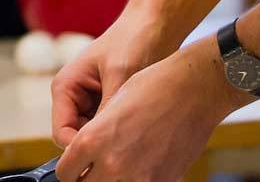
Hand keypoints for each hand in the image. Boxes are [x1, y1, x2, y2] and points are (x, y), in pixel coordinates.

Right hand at [51, 7, 178, 145]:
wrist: (154, 26)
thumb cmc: (133, 41)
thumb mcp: (119, 77)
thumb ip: (107, 111)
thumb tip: (105, 146)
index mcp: (65, 87)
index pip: (61, 134)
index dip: (80, 150)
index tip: (106, 158)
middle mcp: (74, 98)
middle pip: (77, 139)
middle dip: (98, 147)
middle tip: (125, 152)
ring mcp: (91, 104)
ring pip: (95, 138)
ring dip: (112, 141)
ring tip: (136, 141)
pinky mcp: (109, 107)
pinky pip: (111, 132)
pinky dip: (123, 136)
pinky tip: (141, 134)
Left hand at [55, 39, 250, 181]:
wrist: (194, 89)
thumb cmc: (153, 87)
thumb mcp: (112, 104)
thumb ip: (95, 136)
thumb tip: (87, 158)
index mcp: (93, 139)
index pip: (65, 173)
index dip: (68, 168)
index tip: (75, 165)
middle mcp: (112, 163)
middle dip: (87, 178)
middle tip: (93, 169)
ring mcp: (139, 176)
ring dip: (111, 180)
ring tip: (119, 165)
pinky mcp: (162, 181)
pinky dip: (136, 179)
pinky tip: (142, 164)